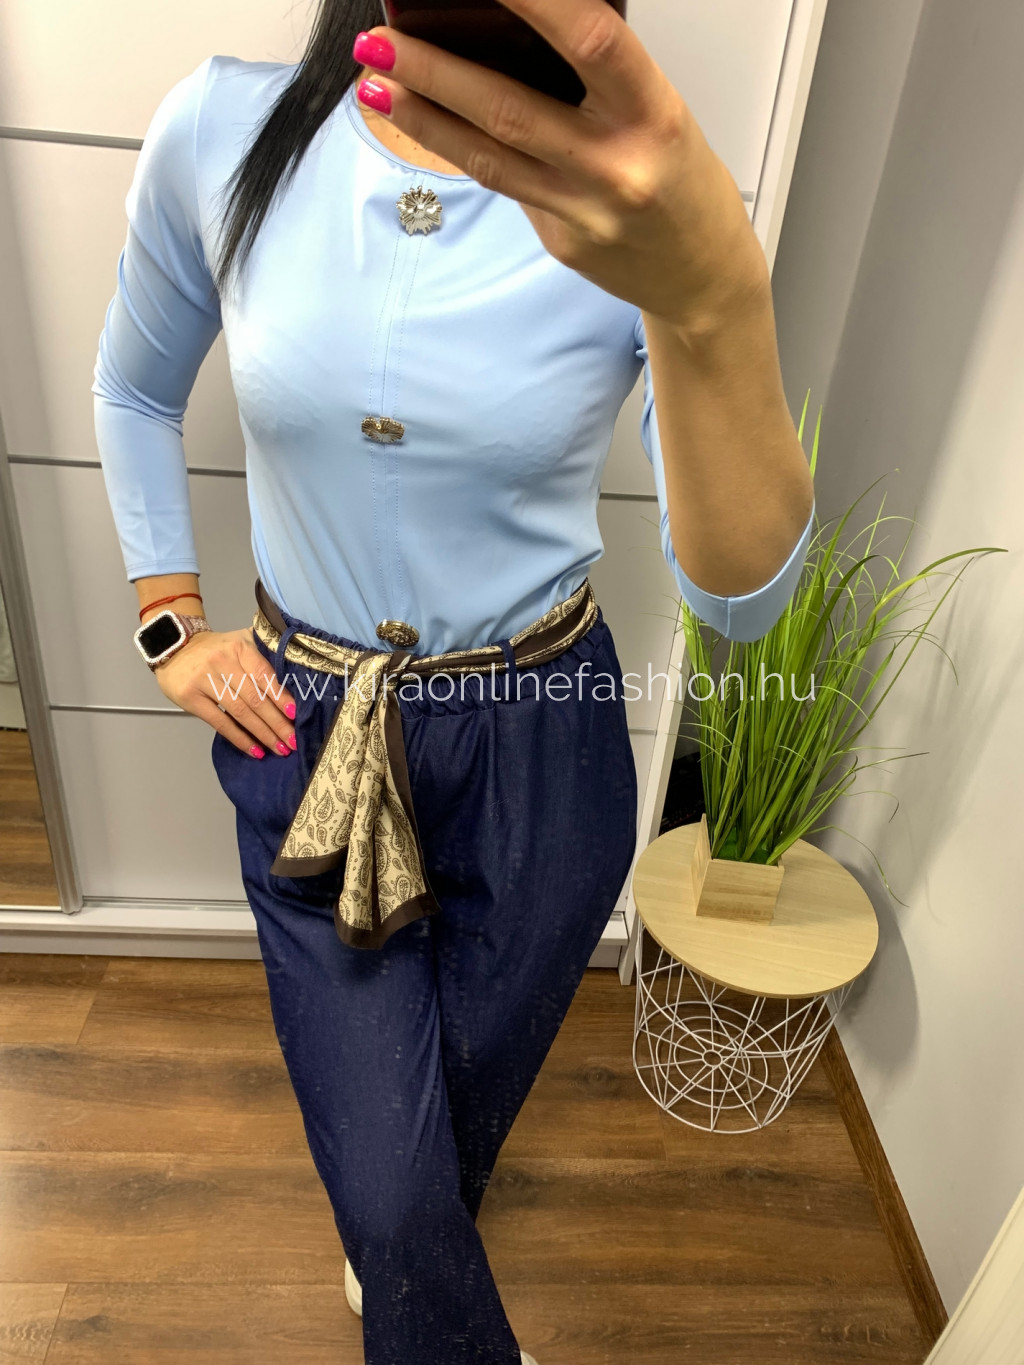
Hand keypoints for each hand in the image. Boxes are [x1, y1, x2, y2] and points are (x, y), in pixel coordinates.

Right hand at [152, 627, 297, 758]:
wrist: (173, 645)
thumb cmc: (216, 648)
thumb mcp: (241, 641)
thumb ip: (264, 654)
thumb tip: (295, 680)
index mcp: (240, 647)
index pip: (264, 675)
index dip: (281, 696)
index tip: (295, 715)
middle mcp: (223, 662)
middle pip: (255, 698)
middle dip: (277, 722)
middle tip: (293, 741)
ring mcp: (204, 680)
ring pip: (240, 712)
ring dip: (262, 734)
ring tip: (279, 749)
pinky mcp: (190, 697)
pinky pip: (219, 722)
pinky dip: (239, 738)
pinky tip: (254, 750)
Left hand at [353, 0, 766, 332]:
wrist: (701, 274)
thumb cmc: (680, 178)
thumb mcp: (659, 110)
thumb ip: (596, 76)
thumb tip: (513, 29)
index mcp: (654, 114)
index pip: (590, 41)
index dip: (533, 2)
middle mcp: (617, 167)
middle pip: (510, 109)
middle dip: (434, 71)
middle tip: (379, 41)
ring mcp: (584, 212)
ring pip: (489, 156)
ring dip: (424, 116)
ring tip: (374, 83)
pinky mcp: (561, 243)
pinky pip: (504, 187)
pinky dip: (460, 150)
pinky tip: (425, 123)